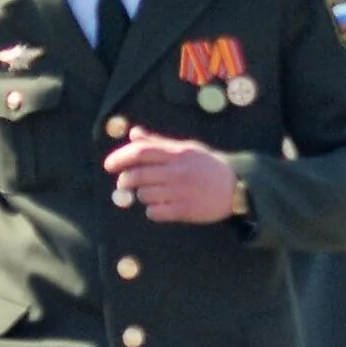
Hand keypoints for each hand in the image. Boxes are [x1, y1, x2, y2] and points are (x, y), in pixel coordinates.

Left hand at [104, 129, 236, 223]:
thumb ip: (158, 143)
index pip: (141, 152)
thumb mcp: (186, 148)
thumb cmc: (208, 166)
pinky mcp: (184, 210)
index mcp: (177, 154)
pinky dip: (152, 210)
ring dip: (141, 195)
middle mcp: (177, 171)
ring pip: (144, 195)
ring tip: (151, 193)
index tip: (109, 165)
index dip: (120, 157)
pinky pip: (155, 212)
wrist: (236, 188)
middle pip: (138, 175)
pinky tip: (160, 206)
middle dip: (125, 180)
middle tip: (124, 183)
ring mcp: (180, 192)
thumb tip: (134, 134)